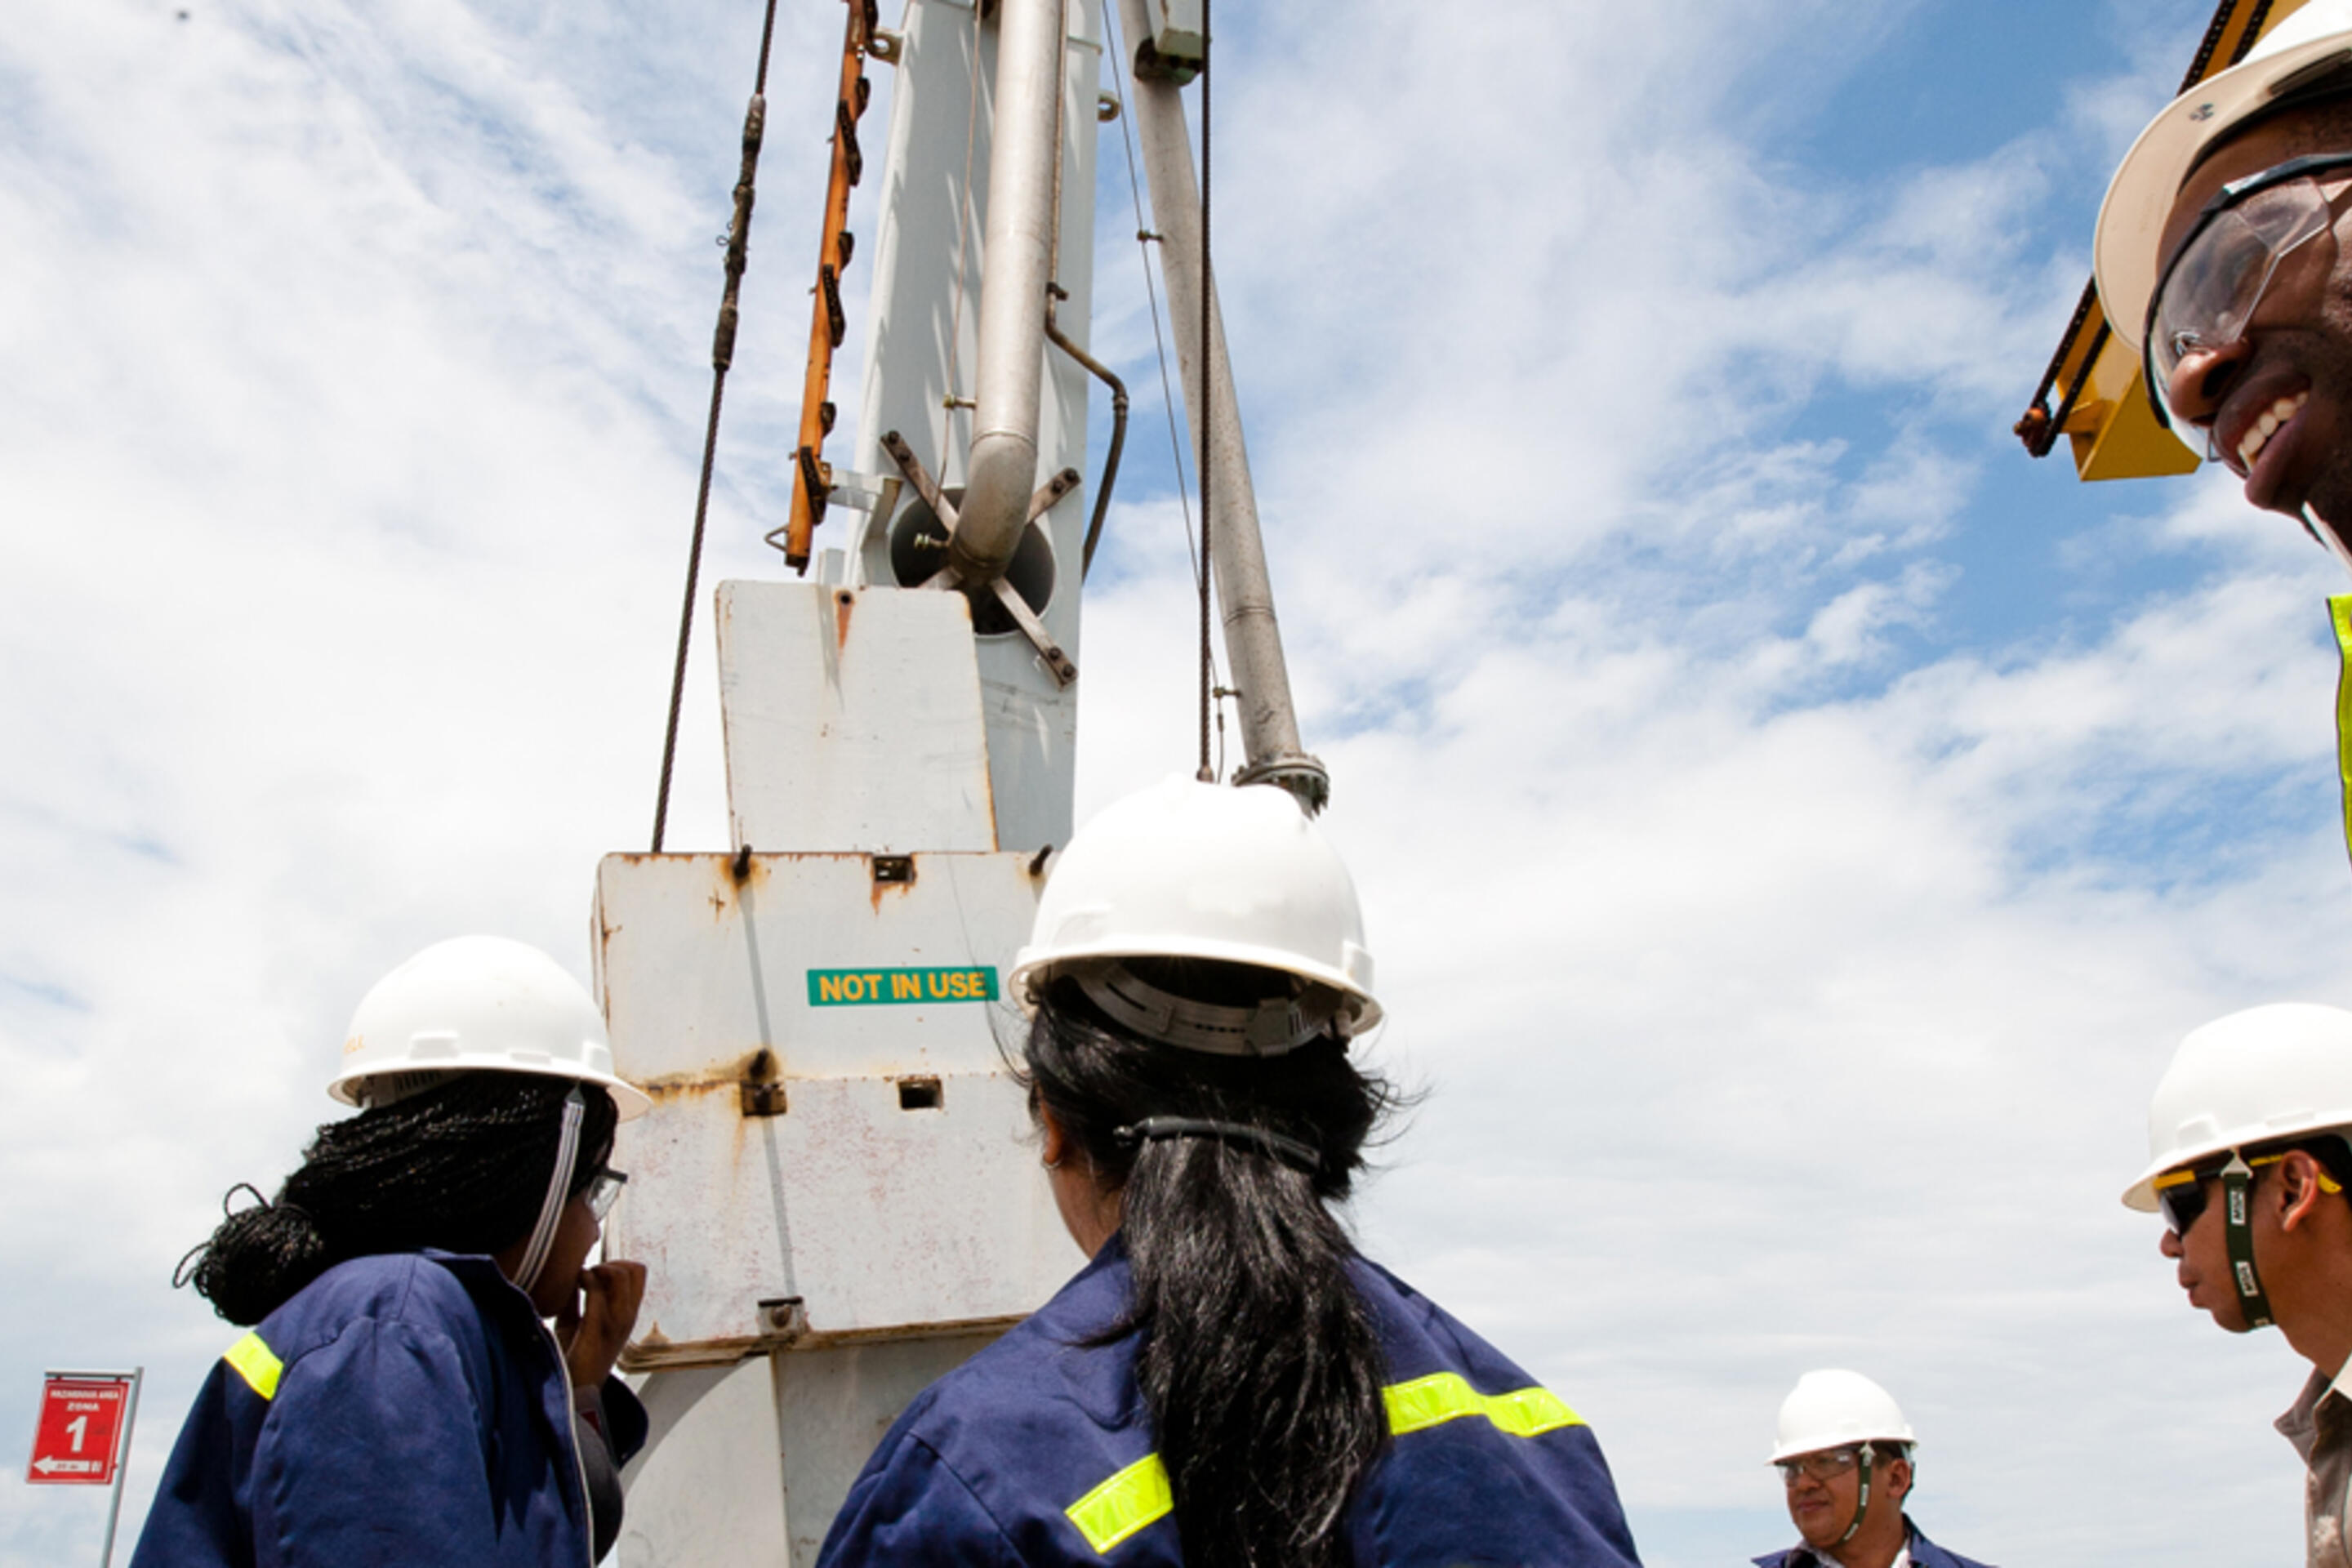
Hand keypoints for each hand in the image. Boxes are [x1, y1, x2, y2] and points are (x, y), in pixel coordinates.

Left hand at [556, 1259, 645, 1389]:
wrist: (572, 1393)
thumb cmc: (574, 1359)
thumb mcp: (575, 1322)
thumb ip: (574, 1299)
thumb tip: (568, 1272)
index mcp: (625, 1315)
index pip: (638, 1275)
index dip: (618, 1264)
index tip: (595, 1272)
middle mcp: (626, 1318)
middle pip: (636, 1271)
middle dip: (611, 1262)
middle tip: (590, 1273)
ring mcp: (615, 1324)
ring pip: (622, 1277)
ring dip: (600, 1268)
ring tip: (583, 1277)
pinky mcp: (597, 1332)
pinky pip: (598, 1294)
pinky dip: (586, 1279)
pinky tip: (575, 1282)